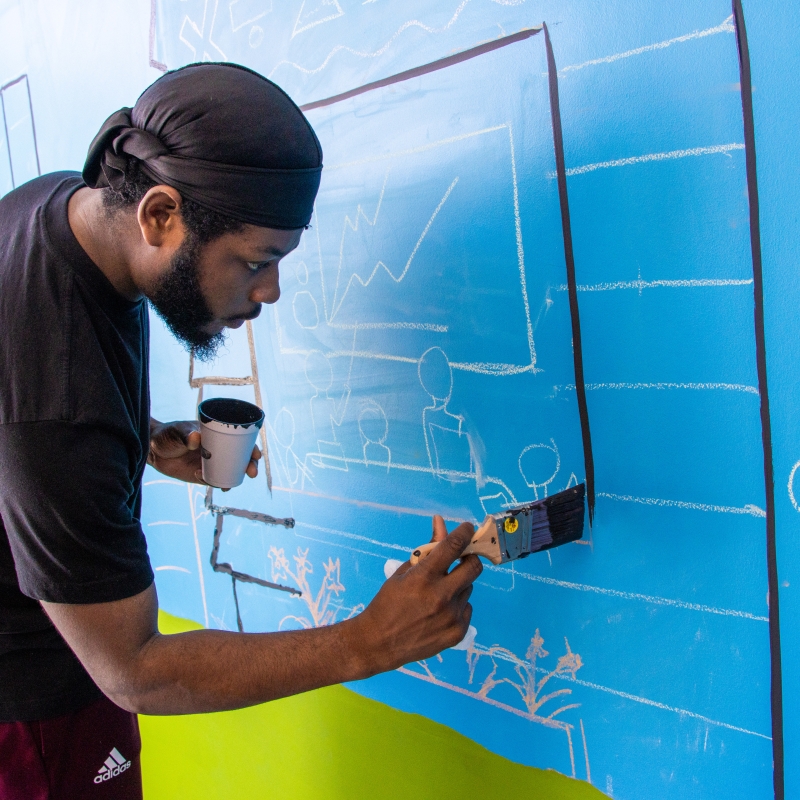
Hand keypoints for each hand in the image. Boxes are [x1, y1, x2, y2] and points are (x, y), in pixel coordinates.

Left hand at [148, 419, 260, 485]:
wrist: (150, 448)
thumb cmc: (166, 434)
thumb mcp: (177, 431)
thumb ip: (186, 435)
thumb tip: (196, 439)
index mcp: (216, 435)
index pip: (238, 440)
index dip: (250, 447)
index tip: (256, 454)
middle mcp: (216, 449)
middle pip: (239, 458)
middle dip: (248, 465)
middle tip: (252, 473)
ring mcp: (209, 462)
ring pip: (229, 471)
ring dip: (234, 478)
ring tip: (230, 485)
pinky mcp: (200, 474)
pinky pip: (213, 480)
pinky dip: (215, 482)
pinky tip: (207, 480)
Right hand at [346, 515, 480, 674]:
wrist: (379, 642)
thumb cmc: (387, 602)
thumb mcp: (403, 572)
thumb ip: (427, 549)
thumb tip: (441, 523)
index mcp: (424, 577)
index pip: (453, 546)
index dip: (464, 533)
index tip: (468, 528)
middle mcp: (441, 596)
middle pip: (474, 567)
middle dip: (470, 558)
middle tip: (461, 559)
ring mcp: (452, 616)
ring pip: (468, 588)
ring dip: (458, 584)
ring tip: (438, 593)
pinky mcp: (457, 632)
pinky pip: (467, 608)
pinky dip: (457, 605)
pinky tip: (439, 611)